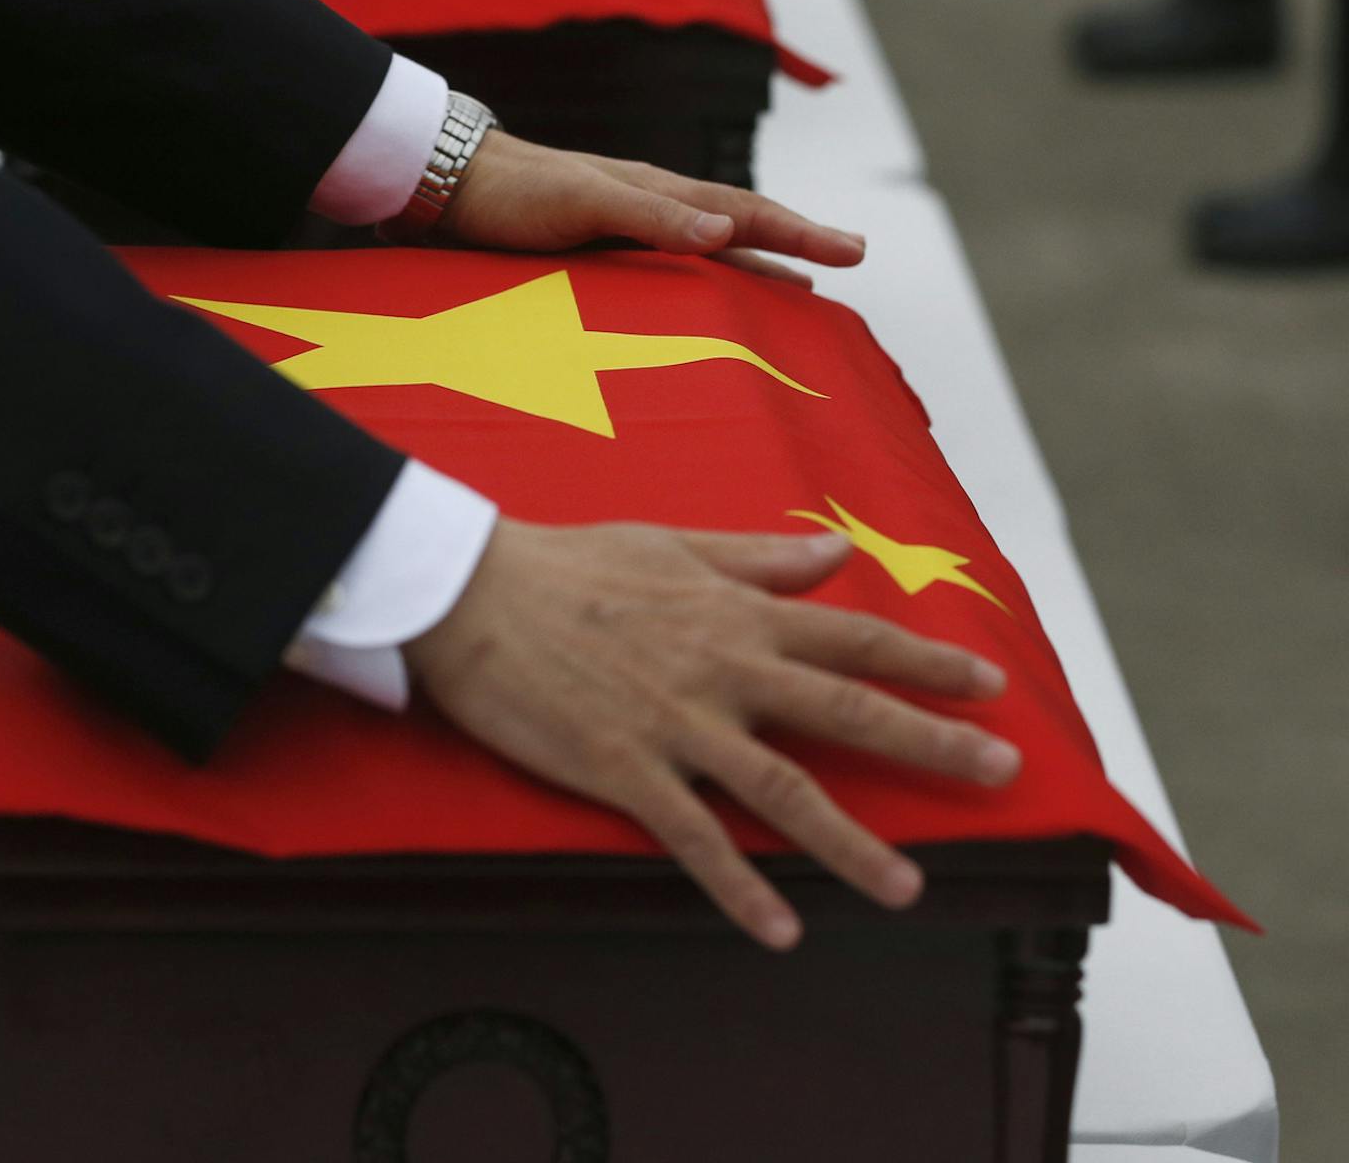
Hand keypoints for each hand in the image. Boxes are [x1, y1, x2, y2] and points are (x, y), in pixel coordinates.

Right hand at [405, 519, 1019, 949]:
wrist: (470, 591)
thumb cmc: (567, 561)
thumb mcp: (671, 543)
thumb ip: (757, 557)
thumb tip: (835, 553)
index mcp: (735, 612)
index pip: (852, 639)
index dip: (926, 662)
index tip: (989, 684)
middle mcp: (723, 668)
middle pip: (846, 711)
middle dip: (932, 743)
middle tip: (1002, 774)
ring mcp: (677, 723)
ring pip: (784, 790)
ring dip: (853, 842)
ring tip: (909, 888)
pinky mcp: (624, 769)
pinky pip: (695, 839)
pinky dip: (740, 888)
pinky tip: (781, 929)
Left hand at [434, 130, 866, 287]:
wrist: (444, 186)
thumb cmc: (512, 192)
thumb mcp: (583, 201)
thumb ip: (651, 215)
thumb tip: (726, 229)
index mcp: (657, 192)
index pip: (745, 212)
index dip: (801, 233)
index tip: (854, 253)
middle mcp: (648, 210)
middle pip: (735, 231)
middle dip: (790, 249)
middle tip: (843, 267)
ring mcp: (621, 232)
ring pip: (703, 253)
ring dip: (749, 270)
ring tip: (792, 292)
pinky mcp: (590, 255)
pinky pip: (664, 275)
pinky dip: (697, 289)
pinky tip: (697, 310)